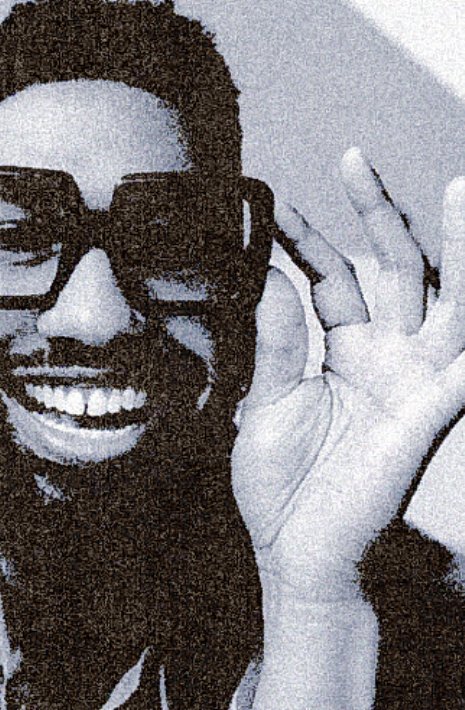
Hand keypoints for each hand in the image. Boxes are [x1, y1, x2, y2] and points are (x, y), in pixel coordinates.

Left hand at [232, 148, 464, 600]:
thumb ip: (274, 339)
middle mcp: (386, 355)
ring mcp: (415, 380)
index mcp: (344, 349)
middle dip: (377, 213)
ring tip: (461, 190)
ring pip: (449, 300)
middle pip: (392, 268)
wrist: (298, 552)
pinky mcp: (431, 411)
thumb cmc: (283, 483)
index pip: (332, 275)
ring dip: (458, 250)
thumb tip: (264, 274)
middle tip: (353, 158)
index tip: (275, 203)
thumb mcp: (265, 400)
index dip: (309, 238)